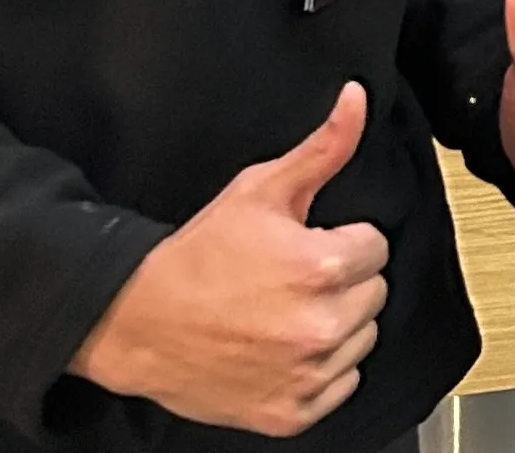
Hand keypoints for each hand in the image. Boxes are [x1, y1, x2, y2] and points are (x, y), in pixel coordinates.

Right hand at [70, 83, 388, 437]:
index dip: (341, 241)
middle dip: (342, 282)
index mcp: (321, 268)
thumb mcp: (261, 189)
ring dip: (335, 326)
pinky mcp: (291, 413)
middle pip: (373, 292)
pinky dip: (320, 371)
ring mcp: (307, 375)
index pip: (376, 246)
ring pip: (362, 339)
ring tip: (285, 312)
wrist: (137, 322)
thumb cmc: (198, 256)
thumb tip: (357, 100)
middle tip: (292, 279)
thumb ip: (323, 148)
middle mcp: (320, 326)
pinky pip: (341, 385)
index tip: (307, 246)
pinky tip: (283, 349)